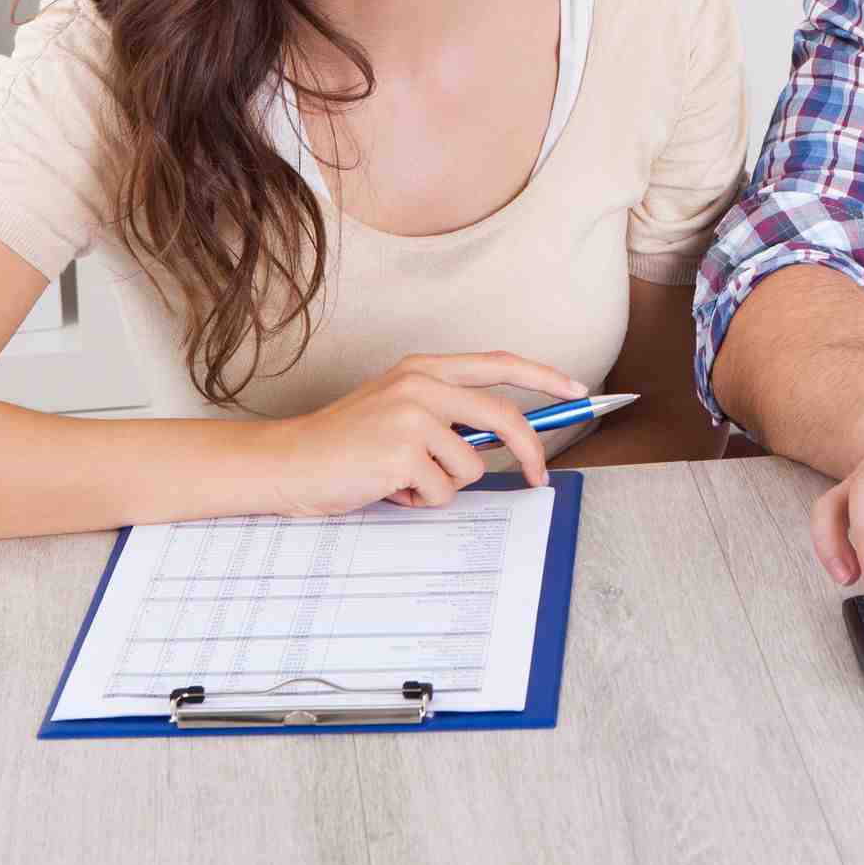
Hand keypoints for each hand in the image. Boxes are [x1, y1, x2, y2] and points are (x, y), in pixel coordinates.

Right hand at [263, 351, 588, 513]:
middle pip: (503, 419)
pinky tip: (388, 489)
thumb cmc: (343, 444)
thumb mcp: (397, 410)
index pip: (498, 363)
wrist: (288, 462)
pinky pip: (443, 492)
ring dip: (445, 486)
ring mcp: (412, 418)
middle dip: (529, 453)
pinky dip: (421, 500)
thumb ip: (445, 414)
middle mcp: (421, 385)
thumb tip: (500, 443)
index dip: (543, 376)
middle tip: (537, 479)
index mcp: (423, 369)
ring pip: (471, 466)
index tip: (575, 391)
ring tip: (404, 480)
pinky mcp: (403, 454)